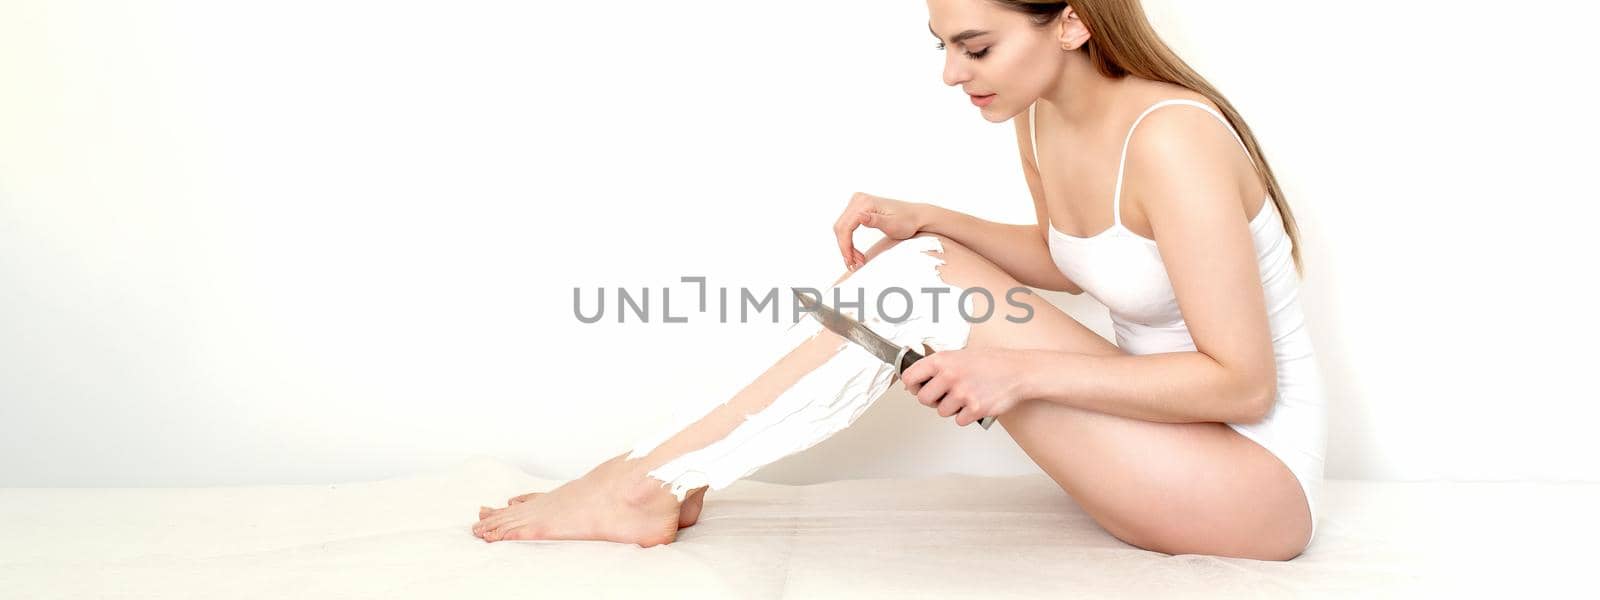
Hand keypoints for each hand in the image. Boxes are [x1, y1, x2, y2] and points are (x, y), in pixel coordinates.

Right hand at [833, 192, 925, 270]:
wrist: (916, 216)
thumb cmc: (907, 221)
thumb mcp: (892, 224)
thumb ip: (874, 220)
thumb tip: (859, 216)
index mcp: (865, 203)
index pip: (845, 227)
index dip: (845, 247)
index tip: (850, 262)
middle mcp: (858, 199)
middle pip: (840, 227)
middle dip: (845, 249)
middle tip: (854, 264)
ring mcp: (858, 202)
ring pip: (842, 227)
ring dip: (846, 246)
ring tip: (857, 260)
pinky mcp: (859, 207)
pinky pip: (847, 225)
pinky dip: (849, 240)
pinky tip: (856, 252)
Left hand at [900, 348, 1034, 426]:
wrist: (1019, 371)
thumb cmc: (993, 362)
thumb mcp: (961, 355)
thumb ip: (940, 366)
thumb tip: (919, 380)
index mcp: (943, 360)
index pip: (910, 377)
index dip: (912, 385)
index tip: (916, 387)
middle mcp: (950, 376)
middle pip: (923, 399)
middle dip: (932, 400)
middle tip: (944, 395)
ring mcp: (963, 394)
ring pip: (942, 412)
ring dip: (952, 408)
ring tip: (966, 396)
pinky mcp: (975, 409)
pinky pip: (959, 420)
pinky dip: (966, 416)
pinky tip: (975, 403)